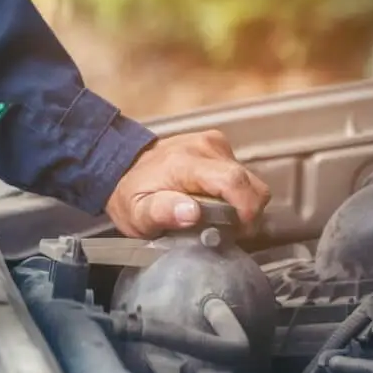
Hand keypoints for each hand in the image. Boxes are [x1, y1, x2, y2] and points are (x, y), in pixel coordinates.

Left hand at [104, 130, 270, 238]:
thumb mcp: (137, 214)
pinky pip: (241, 172)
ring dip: (239, 202)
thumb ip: (162, 213)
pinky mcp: (217, 143)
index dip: (246, 210)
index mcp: (183, 163)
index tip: (237, 230)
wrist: (122, 167)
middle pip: (250, 183)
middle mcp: (202, 147)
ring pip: (249, 180)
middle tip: (225, 227)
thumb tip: (191, 213)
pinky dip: (233, 190)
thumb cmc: (131, 194)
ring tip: (214, 213)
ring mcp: (212, 143)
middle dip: (246, 211)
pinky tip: (212, 198)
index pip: (234, 182)